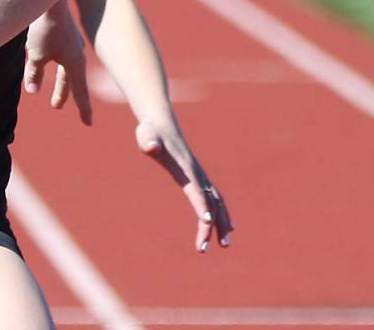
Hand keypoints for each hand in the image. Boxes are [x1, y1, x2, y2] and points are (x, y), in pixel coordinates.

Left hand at [24, 3, 92, 125]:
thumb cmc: (45, 28)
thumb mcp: (36, 54)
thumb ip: (34, 73)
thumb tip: (32, 91)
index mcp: (75, 63)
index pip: (79, 92)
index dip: (83, 109)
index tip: (88, 123)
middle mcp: (76, 55)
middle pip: (69, 80)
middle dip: (62, 93)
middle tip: (56, 106)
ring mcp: (71, 44)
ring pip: (64, 68)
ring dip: (57, 80)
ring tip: (52, 91)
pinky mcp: (63, 34)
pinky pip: (59, 55)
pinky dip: (52, 63)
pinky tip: (43, 60)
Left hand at [135, 120, 233, 252]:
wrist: (161, 125)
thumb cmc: (150, 133)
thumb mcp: (146, 136)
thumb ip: (148, 142)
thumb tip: (150, 147)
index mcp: (185, 168)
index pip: (195, 190)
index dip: (200, 205)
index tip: (205, 222)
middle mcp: (197, 174)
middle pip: (209, 202)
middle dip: (210, 225)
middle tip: (202, 248)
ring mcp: (200, 176)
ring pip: (216, 202)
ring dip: (222, 223)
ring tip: (224, 245)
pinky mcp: (198, 178)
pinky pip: (214, 198)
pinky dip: (222, 213)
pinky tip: (227, 227)